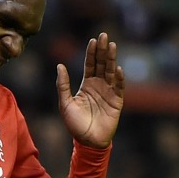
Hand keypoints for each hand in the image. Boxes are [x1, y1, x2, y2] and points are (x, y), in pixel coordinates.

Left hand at [56, 33, 124, 147]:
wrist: (87, 141)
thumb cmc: (75, 124)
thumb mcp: (65, 103)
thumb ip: (63, 84)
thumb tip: (60, 65)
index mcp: (86, 85)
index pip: (90, 64)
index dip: (91, 52)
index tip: (93, 40)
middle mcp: (99, 85)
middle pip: (101, 64)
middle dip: (103, 50)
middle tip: (104, 35)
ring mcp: (109, 92)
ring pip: (111, 72)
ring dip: (112, 59)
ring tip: (112, 46)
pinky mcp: (117, 102)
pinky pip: (119, 88)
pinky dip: (119, 78)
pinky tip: (118, 69)